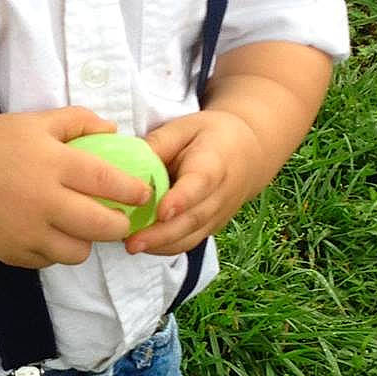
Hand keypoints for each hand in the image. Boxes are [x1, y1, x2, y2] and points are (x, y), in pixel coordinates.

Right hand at [0, 108, 155, 265]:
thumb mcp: (35, 121)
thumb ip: (78, 121)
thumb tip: (114, 131)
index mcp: (52, 164)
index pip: (107, 183)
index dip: (133, 191)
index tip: (143, 193)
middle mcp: (43, 201)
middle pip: (102, 226)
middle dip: (120, 224)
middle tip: (119, 217)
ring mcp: (28, 232)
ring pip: (79, 252)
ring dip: (87, 241)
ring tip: (80, 226)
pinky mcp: (14, 253)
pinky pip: (51, 260)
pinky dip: (57, 249)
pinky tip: (51, 232)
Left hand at [126, 109, 267, 256]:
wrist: (249, 152)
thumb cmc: (211, 137)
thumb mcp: (184, 128)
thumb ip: (158, 144)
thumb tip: (128, 162)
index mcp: (213, 164)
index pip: (199, 184)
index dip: (181, 200)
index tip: (161, 211)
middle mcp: (220, 195)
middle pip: (192, 219)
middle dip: (161, 234)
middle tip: (132, 242)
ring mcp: (218, 215)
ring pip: (191, 237)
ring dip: (160, 246)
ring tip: (132, 246)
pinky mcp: (211, 227)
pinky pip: (189, 241)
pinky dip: (166, 247)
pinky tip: (143, 245)